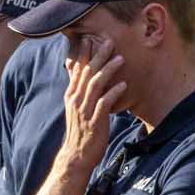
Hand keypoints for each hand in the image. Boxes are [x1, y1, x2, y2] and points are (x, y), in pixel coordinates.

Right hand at [61, 37, 123, 170]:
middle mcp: (76, 100)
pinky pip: (104, 104)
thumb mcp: (77, 108)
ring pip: (95, 85)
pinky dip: (113, 93)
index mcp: (71, 95)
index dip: (83, 54)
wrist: (77, 155)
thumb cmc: (81, 130)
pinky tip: (123, 85)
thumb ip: (80, 91)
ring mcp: (85, 111)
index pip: (76, 70)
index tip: (90, 38)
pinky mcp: (95, 121)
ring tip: (120, 59)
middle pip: (86, 74)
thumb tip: (84, 77)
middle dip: (98, 56)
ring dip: (108, 71)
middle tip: (109, 42)